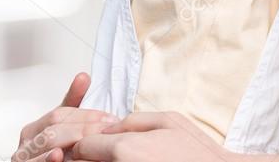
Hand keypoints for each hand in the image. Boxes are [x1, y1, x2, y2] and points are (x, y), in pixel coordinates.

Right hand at [11, 72, 117, 161]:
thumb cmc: (57, 150)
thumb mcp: (65, 126)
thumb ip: (72, 103)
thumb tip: (83, 76)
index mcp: (34, 129)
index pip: (60, 115)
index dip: (87, 115)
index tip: (109, 119)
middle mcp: (26, 144)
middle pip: (55, 130)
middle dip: (84, 129)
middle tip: (106, 130)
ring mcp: (24, 159)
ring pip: (48, 144)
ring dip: (73, 143)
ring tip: (92, 141)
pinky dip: (48, 158)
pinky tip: (58, 155)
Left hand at [69, 112, 231, 161]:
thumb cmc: (195, 152)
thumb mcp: (169, 120)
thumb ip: (133, 120)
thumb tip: (109, 127)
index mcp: (123, 148)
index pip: (82, 145)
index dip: (87, 141)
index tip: (97, 142)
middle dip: (85, 157)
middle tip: (97, 153)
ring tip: (116, 159)